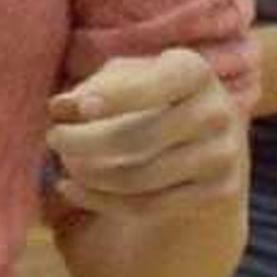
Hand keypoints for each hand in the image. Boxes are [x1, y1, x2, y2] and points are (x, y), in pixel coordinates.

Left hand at [47, 48, 246, 218]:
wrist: (204, 135)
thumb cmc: (148, 94)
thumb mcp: (122, 78)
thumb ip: (92, 87)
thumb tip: (60, 108)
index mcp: (194, 71)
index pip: (155, 84)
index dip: (116, 98)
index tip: (76, 109)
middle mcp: (218, 112)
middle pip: (139, 139)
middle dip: (84, 142)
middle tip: (52, 139)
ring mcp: (223, 155)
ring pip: (140, 178)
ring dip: (89, 174)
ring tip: (64, 163)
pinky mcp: (220, 192)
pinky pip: (148, 206)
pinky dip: (100, 200)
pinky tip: (69, 188)